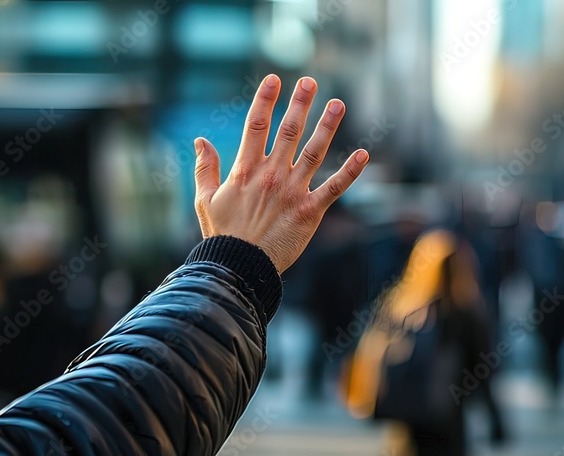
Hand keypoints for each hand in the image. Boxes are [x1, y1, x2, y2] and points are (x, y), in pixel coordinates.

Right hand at [193, 75, 369, 272]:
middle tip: (310, 82)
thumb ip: (205, 168)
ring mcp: (292, 191)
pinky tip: (363, 154)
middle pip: (288, 131)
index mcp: (246, 170)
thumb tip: (200, 140)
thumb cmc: (222, 236)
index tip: (274, 80)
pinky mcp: (310, 211)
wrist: (240, 268)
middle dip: (299, 104)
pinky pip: (334, 187)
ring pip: (314, 151)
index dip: (265, 100)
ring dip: (327, 126)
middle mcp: (271, 175)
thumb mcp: (205, 200)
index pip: (256, 125)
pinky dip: (350, 171)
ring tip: (338, 104)